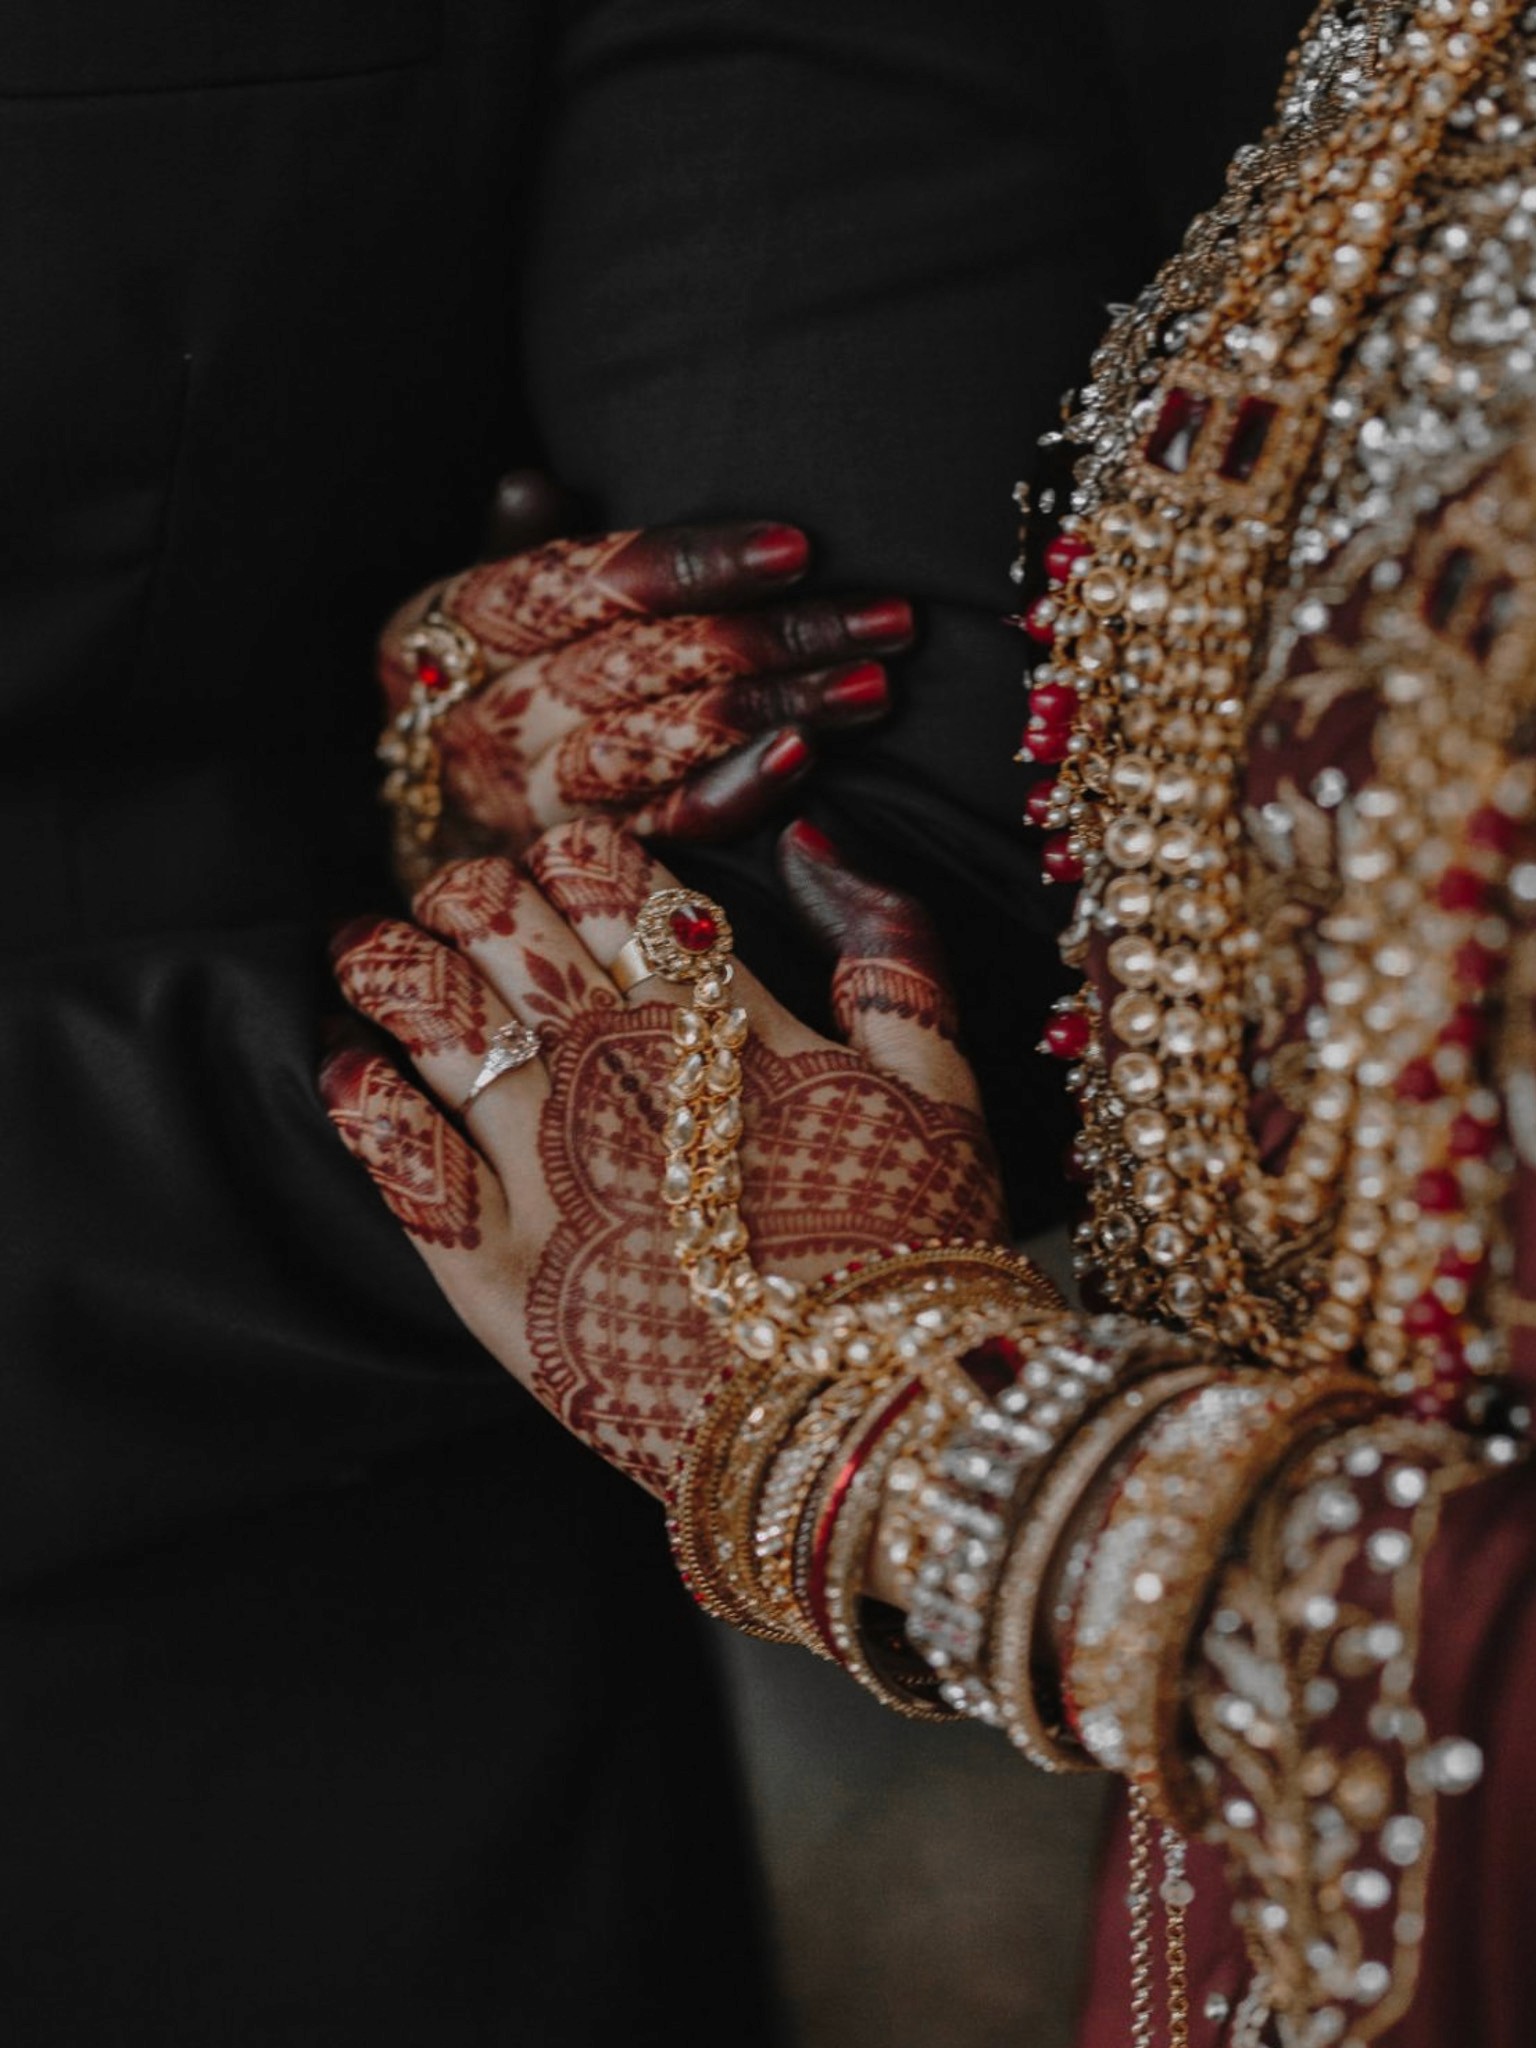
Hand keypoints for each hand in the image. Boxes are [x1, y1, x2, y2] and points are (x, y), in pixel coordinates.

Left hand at [322, 819, 1005, 1495]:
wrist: (870, 1429)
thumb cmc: (913, 1264)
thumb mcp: (941, 1095)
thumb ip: (892, 958)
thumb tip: (814, 849)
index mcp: (720, 1021)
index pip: (607, 880)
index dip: (567, 856)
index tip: (557, 874)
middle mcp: (621, 1074)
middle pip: (504, 925)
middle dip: (469, 894)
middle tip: (457, 906)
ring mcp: (549, 1170)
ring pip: (433, 1011)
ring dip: (387, 961)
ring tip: (364, 952)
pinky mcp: (496, 1270)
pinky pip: (398, 1157)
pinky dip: (360, 1097)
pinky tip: (346, 1066)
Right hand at [379, 478, 912, 869]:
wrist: (418, 837)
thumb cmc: (473, 690)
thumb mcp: (471, 612)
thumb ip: (516, 553)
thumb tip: (531, 483)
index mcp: (446, 630)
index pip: (578, 585)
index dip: (688, 565)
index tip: (797, 547)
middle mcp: (481, 720)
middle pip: (636, 665)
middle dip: (770, 638)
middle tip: (886, 619)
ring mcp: (527, 803)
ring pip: (657, 744)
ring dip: (772, 711)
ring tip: (872, 684)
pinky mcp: (574, 864)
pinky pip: (661, 828)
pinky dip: (733, 793)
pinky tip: (804, 758)